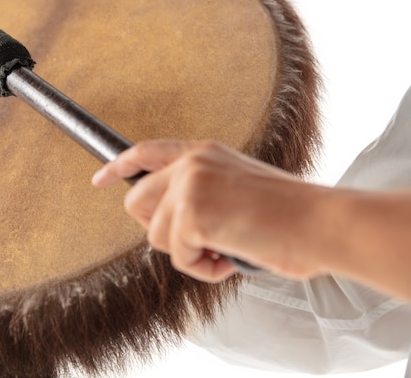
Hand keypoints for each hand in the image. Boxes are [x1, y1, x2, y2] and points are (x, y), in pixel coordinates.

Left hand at [92, 140, 328, 281]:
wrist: (321, 222)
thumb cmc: (289, 214)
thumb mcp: (237, 187)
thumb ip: (201, 193)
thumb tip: (171, 221)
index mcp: (204, 152)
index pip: (146, 151)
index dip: (118, 167)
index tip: (100, 180)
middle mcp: (192, 162)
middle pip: (136, 203)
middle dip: (158, 230)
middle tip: (195, 241)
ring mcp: (189, 185)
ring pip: (155, 236)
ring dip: (189, 254)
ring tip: (226, 249)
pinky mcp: (191, 214)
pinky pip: (177, 257)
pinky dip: (203, 269)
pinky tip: (231, 257)